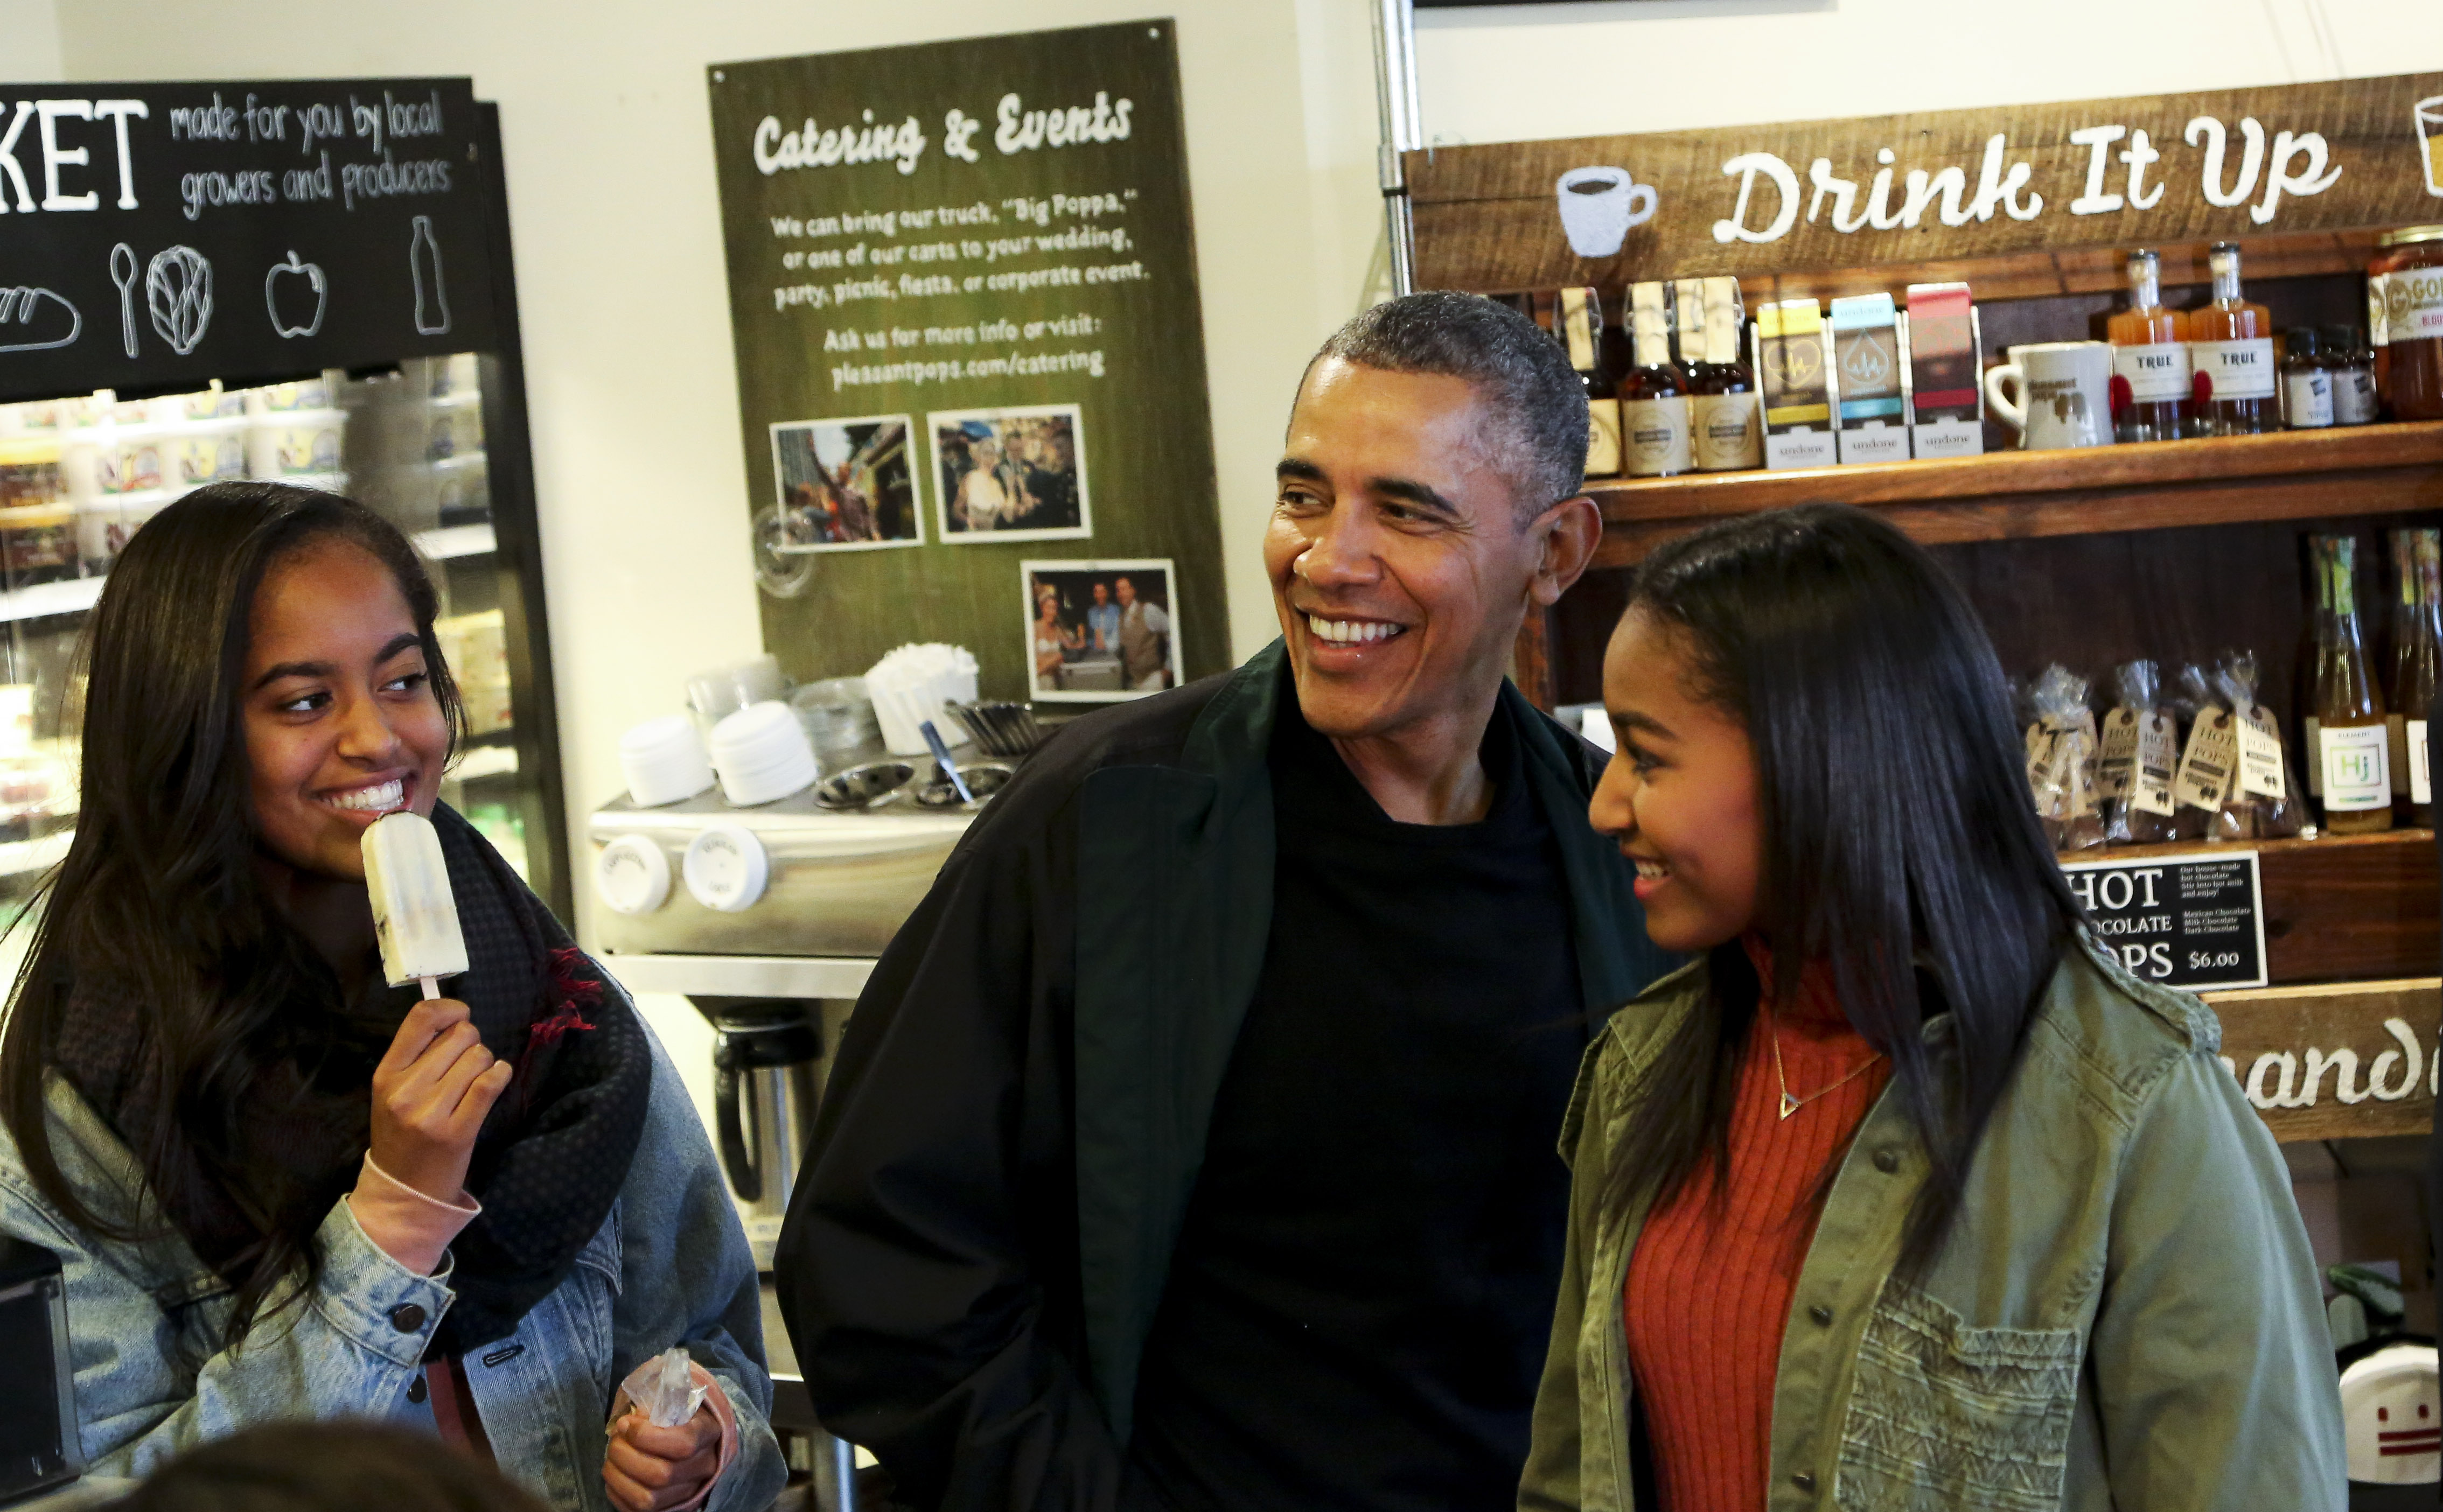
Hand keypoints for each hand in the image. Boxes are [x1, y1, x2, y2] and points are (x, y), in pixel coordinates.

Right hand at [370, 997, 511, 1201]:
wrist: (404, 1188)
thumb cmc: (402, 1132)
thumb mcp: (392, 1091)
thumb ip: (416, 1055)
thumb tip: (454, 1017)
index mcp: (386, 1074)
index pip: (421, 1018)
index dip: (449, 1008)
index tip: (460, 1015)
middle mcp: (406, 1090)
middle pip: (460, 1035)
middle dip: (471, 1042)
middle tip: (465, 1061)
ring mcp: (431, 1112)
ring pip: (479, 1056)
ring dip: (485, 1063)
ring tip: (473, 1081)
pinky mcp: (458, 1131)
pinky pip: (491, 1083)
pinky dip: (501, 1075)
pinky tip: (496, 1079)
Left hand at [604, 1398, 722, 1511]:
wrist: (695, 1442)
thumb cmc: (678, 1417)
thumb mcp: (675, 1402)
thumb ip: (656, 1407)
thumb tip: (630, 1421)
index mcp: (709, 1435)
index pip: (683, 1444)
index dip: (646, 1436)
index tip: (625, 1424)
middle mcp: (705, 1468)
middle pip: (662, 1475)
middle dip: (626, 1456)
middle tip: (615, 1440)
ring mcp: (690, 1494)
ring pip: (648, 1499)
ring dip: (618, 1477)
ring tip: (611, 1458)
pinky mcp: (671, 1509)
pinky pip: (637, 1511)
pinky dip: (618, 1493)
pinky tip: (615, 1475)